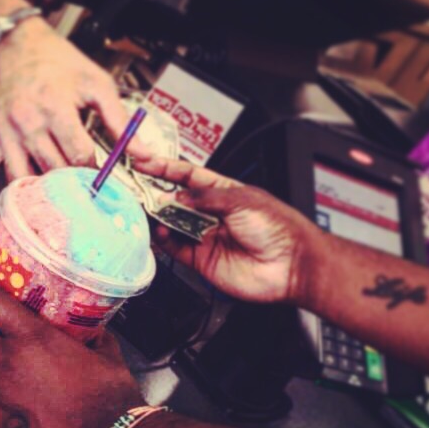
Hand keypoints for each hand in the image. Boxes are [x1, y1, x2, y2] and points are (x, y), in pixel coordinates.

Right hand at [0, 18, 148, 234]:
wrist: (12, 43)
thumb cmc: (57, 61)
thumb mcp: (96, 82)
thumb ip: (120, 121)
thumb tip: (144, 155)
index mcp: (55, 107)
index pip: (79, 156)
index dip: (95, 176)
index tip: (106, 189)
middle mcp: (26, 123)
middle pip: (51, 172)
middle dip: (71, 194)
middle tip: (87, 213)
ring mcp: (2, 135)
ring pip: (20, 182)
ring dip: (36, 206)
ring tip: (52, 227)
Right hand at [135, 158, 320, 304]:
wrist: (291, 265)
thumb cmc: (278, 227)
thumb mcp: (240, 200)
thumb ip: (204, 197)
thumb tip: (175, 196)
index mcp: (223, 192)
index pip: (188, 176)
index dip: (166, 168)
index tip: (145, 162)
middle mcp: (212, 214)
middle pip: (176, 200)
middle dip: (156, 193)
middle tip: (137, 188)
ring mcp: (206, 236)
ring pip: (172, 224)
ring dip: (157, 218)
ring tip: (146, 211)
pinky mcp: (202, 260)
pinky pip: (175, 249)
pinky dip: (163, 241)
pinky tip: (159, 233)